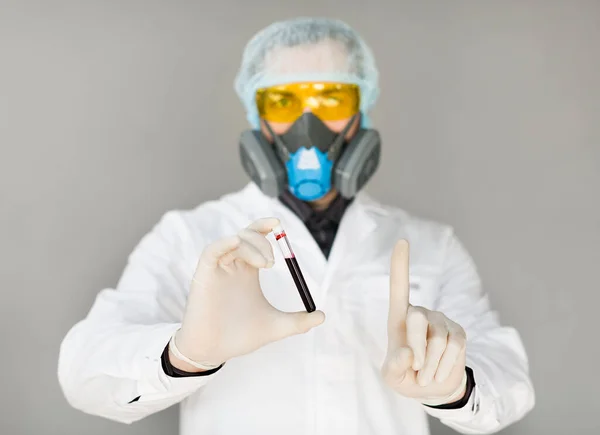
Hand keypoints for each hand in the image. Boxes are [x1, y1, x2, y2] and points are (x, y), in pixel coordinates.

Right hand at [172, 217, 324, 370]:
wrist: (215, 351)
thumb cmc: (240, 337)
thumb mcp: (276, 326)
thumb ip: (298, 321)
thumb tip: (321, 316)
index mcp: (248, 271)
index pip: (257, 239)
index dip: (266, 227)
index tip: (280, 226)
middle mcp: (233, 266)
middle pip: (246, 235)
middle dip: (262, 239)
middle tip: (274, 260)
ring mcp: (218, 269)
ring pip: (234, 241)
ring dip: (252, 245)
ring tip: (266, 264)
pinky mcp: (204, 275)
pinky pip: (211, 251)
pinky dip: (224, 243)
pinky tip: (236, 243)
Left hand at [381, 240, 467, 405]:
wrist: (433, 389)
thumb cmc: (406, 375)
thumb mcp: (392, 376)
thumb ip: (393, 367)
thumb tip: (408, 353)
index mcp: (399, 317)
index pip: (399, 287)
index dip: (400, 264)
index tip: (402, 240)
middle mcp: (421, 312)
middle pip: (418, 319)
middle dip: (417, 349)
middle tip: (415, 369)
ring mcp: (442, 321)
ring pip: (437, 340)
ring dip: (431, 366)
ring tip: (425, 375)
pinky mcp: (459, 333)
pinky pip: (454, 348)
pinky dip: (445, 366)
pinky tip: (439, 373)